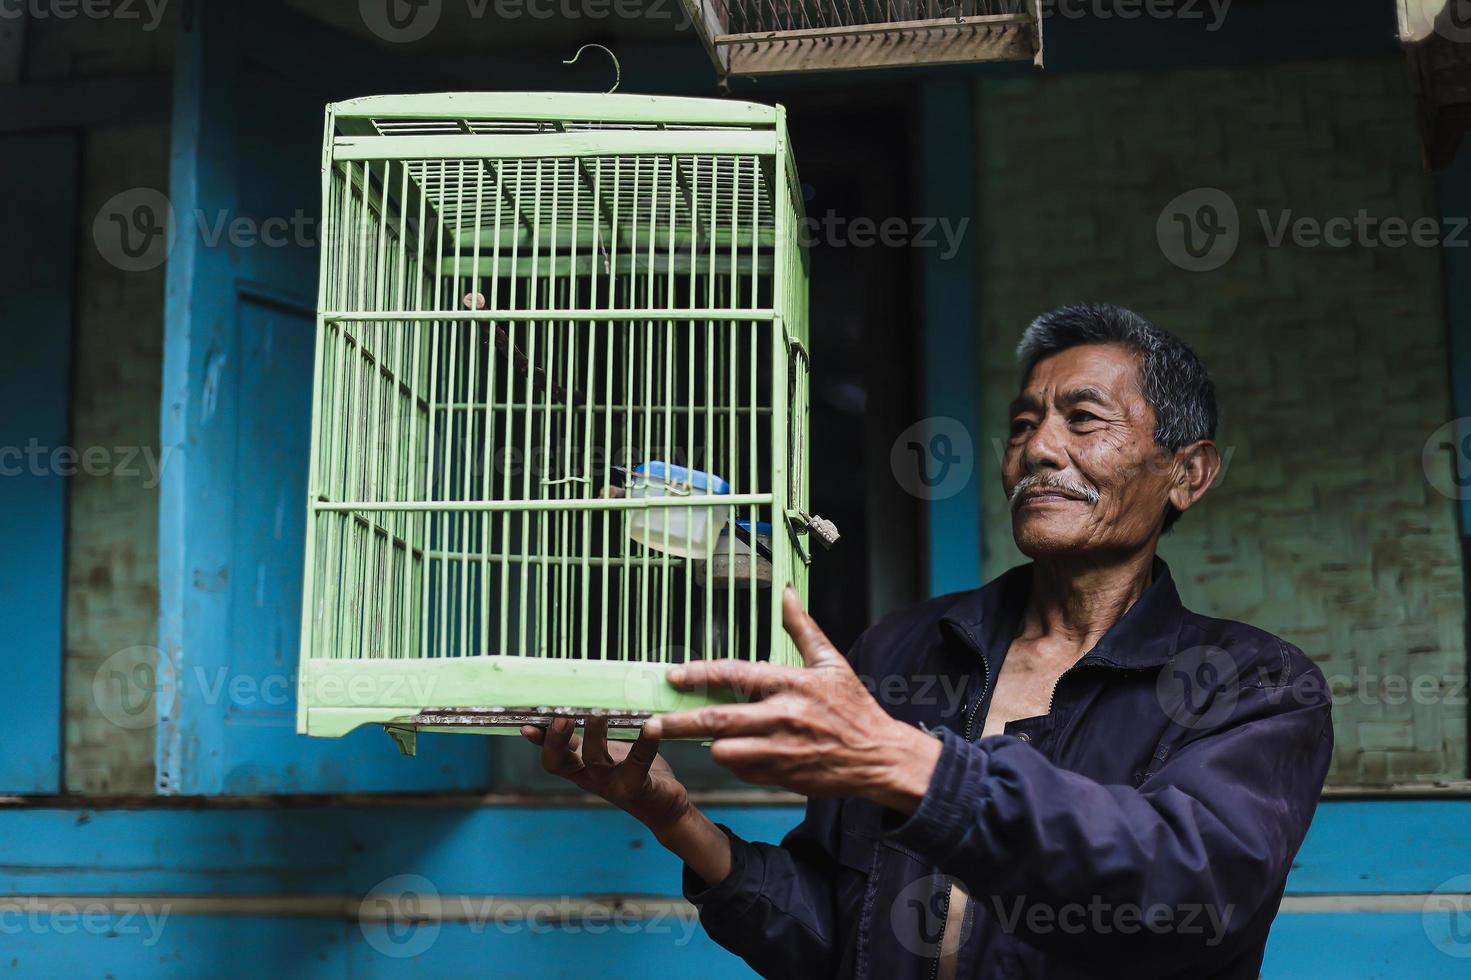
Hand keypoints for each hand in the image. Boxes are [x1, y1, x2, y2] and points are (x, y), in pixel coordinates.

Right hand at [521, 717, 690, 836]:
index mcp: (581, 767)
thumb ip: (593, 734)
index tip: (526, 725)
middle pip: (561, 762)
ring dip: (594, 734)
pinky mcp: (637, 787)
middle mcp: (591, 777)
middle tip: (562, 716)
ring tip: (599, 712)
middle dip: (557, 739)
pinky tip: (652, 724)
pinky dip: (645, 742)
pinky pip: (639, 761)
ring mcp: (612, 784)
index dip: (539, 741)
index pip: (552, 754)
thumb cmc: (636, 771)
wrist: (665, 808)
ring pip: (595, 760)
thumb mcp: (608, 752)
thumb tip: (584, 699)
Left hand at [646, 587, 941, 813]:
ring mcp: (780, 750)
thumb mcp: (831, 663)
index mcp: (791, 683)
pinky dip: (737, 762)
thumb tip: (787, 594)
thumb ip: (802, 628)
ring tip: (709, 736)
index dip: (699, 675)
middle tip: (652, 722)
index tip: (674, 676)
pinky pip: (743, 771)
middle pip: (717, 720)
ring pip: (724, 751)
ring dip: (711, 744)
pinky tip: (745, 751)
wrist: (878, 757)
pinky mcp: (781, 776)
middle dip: (678, 721)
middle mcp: (782, 717)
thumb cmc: (854, 708)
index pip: (734, 675)